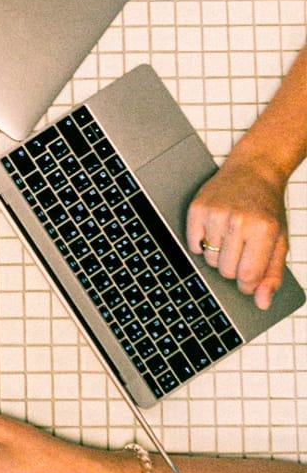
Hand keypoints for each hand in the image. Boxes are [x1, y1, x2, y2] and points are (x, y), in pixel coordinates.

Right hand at [186, 156, 288, 308]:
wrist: (254, 170)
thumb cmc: (267, 208)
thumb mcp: (279, 240)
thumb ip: (272, 274)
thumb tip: (262, 302)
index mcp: (264, 230)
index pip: (248, 276)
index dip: (247, 283)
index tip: (249, 277)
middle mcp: (239, 221)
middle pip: (225, 270)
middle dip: (233, 265)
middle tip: (242, 247)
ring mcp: (215, 214)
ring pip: (209, 260)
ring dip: (218, 253)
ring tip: (230, 234)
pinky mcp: (197, 209)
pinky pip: (193, 245)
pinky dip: (201, 243)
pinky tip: (215, 229)